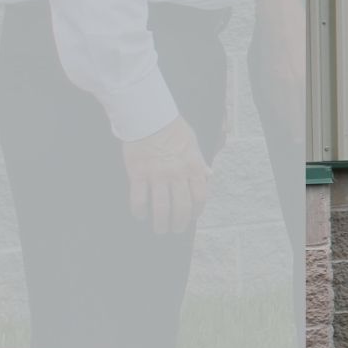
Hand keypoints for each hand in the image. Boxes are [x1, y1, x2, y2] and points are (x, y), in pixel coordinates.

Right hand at [121, 117, 210, 233]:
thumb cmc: (173, 129)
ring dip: (160, 223)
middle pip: (181, 207)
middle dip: (179, 223)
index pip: (199, 197)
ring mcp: (157, 175)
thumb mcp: (193, 144)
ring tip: (159, 229)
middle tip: (174, 230)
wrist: (149, 117)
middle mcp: (177, 174)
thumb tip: (209, 175)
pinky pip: (139, 199)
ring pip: (161, 207)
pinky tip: (140, 216)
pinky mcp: (138, 173)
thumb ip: (200, 162)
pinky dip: (140, 211)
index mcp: (193, 167)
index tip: (191, 218)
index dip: (196, 211)